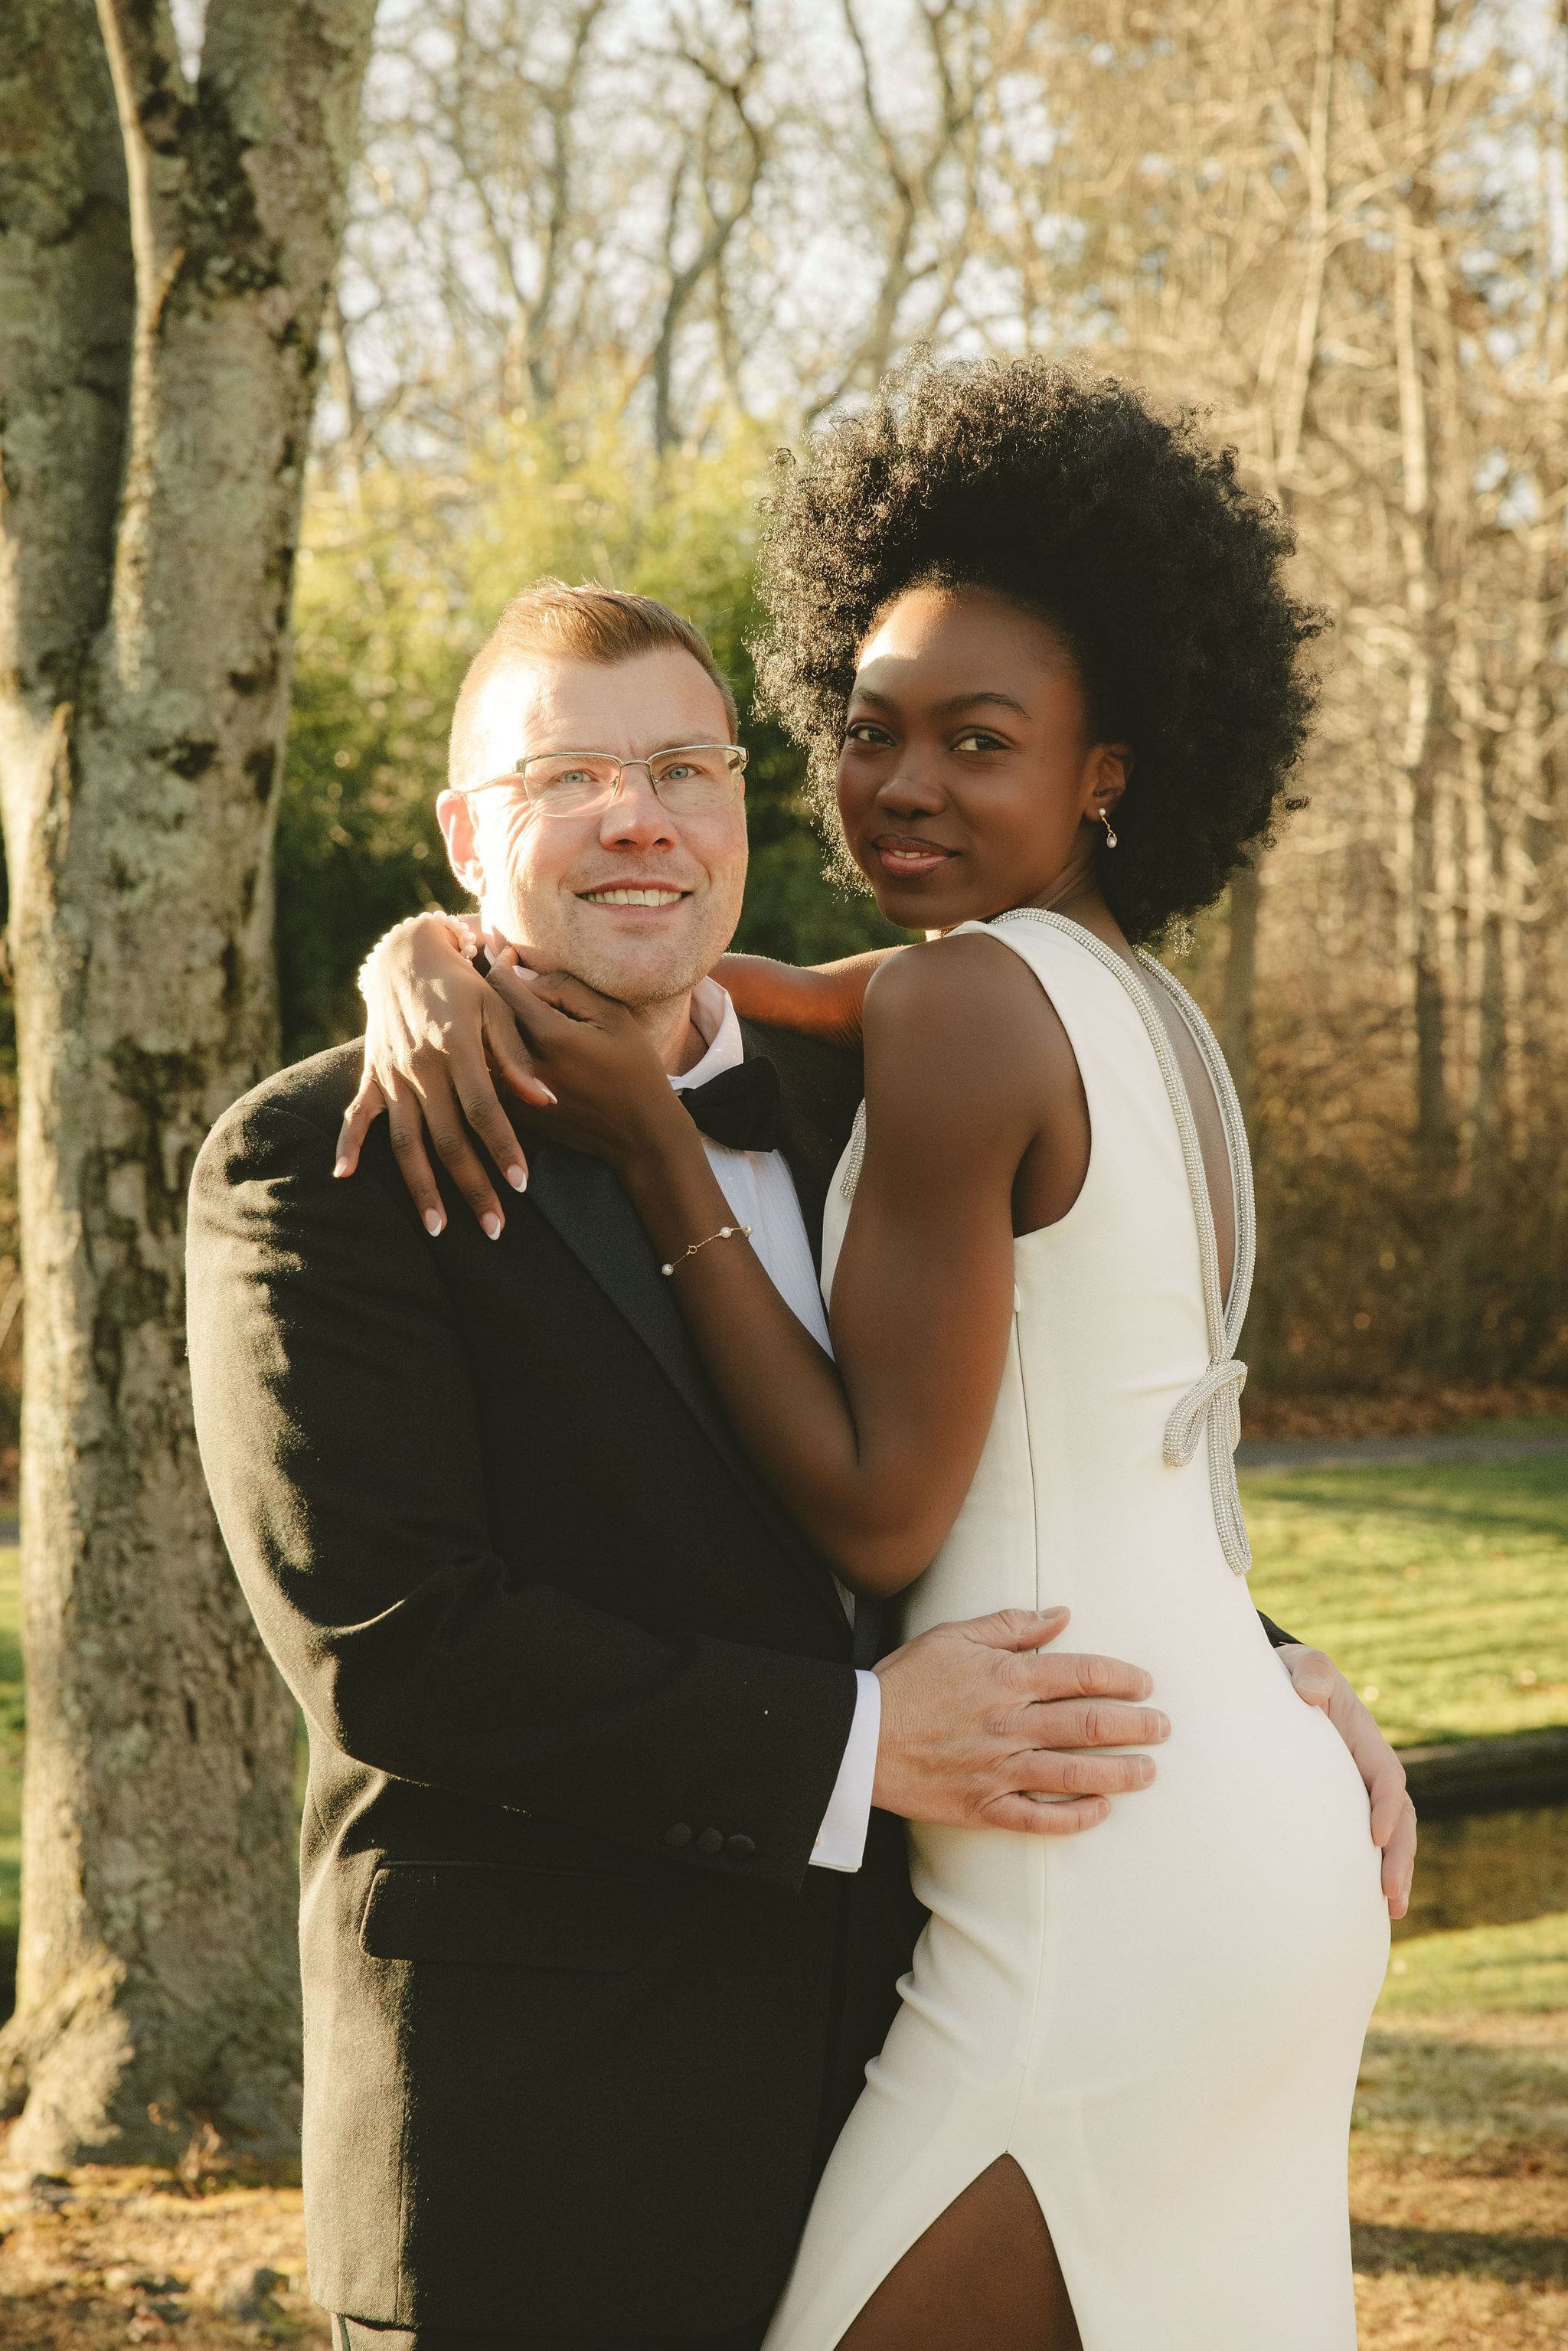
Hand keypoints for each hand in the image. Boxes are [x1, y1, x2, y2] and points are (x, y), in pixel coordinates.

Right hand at [333, 915, 555, 1237]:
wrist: (406, 955)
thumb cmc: (464, 983)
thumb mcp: (497, 1008)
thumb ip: (517, 1057)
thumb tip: (547, 1100)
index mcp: (456, 1048)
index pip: (484, 1110)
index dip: (503, 1148)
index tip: (522, 1184)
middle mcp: (421, 1067)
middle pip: (448, 1139)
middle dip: (472, 1187)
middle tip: (495, 1229)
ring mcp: (392, 1074)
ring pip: (406, 1142)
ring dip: (422, 1188)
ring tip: (438, 1230)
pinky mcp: (372, 1075)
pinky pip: (358, 1114)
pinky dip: (348, 1144)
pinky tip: (342, 1176)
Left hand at [483, 957, 697, 1175]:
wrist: (641, 1134)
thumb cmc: (635, 1069)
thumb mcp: (612, 1016)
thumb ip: (565, 988)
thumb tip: (521, 972)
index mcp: (548, 1035)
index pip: (503, 984)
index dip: (504, 963)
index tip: (512, 956)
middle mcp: (523, 1065)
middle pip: (491, 1014)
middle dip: (500, 994)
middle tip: (515, 981)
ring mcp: (515, 1093)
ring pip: (489, 1045)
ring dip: (498, 1027)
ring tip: (515, 1015)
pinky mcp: (515, 1114)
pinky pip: (496, 1073)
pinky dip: (503, 1057)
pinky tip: (524, 1052)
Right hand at [871, 1606, 1168, 1835]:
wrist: (859, 1737)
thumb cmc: (906, 1681)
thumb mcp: (954, 1636)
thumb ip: (1011, 1625)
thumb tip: (1061, 1616)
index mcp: (1005, 1678)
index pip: (1080, 1674)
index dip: (1120, 1678)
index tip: (1144, 1684)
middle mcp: (1009, 1724)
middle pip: (1088, 1724)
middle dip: (1134, 1726)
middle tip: (1162, 1728)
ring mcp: (999, 1769)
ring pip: (1073, 1772)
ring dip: (1119, 1772)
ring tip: (1149, 1771)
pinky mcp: (983, 1806)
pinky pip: (1038, 1817)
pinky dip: (1073, 1816)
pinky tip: (1100, 1811)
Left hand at [1277, 1644, 1416, 1918]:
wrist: (1277, 1685)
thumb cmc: (1289, 1675)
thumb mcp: (1300, 1663)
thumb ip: (1310, 1670)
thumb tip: (1309, 1695)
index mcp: (1365, 1739)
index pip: (1387, 1778)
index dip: (1387, 1807)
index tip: (1375, 1836)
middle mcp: (1368, 1769)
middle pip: (1400, 1818)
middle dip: (1401, 1855)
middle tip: (1390, 1892)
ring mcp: (1357, 1792)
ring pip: (1388, 1836)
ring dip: (1394, 1872)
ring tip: (1392, 1911)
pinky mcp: (1339, 1810)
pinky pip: (1360, 1842)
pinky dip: (1369, 1871)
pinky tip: (1361, 1906)